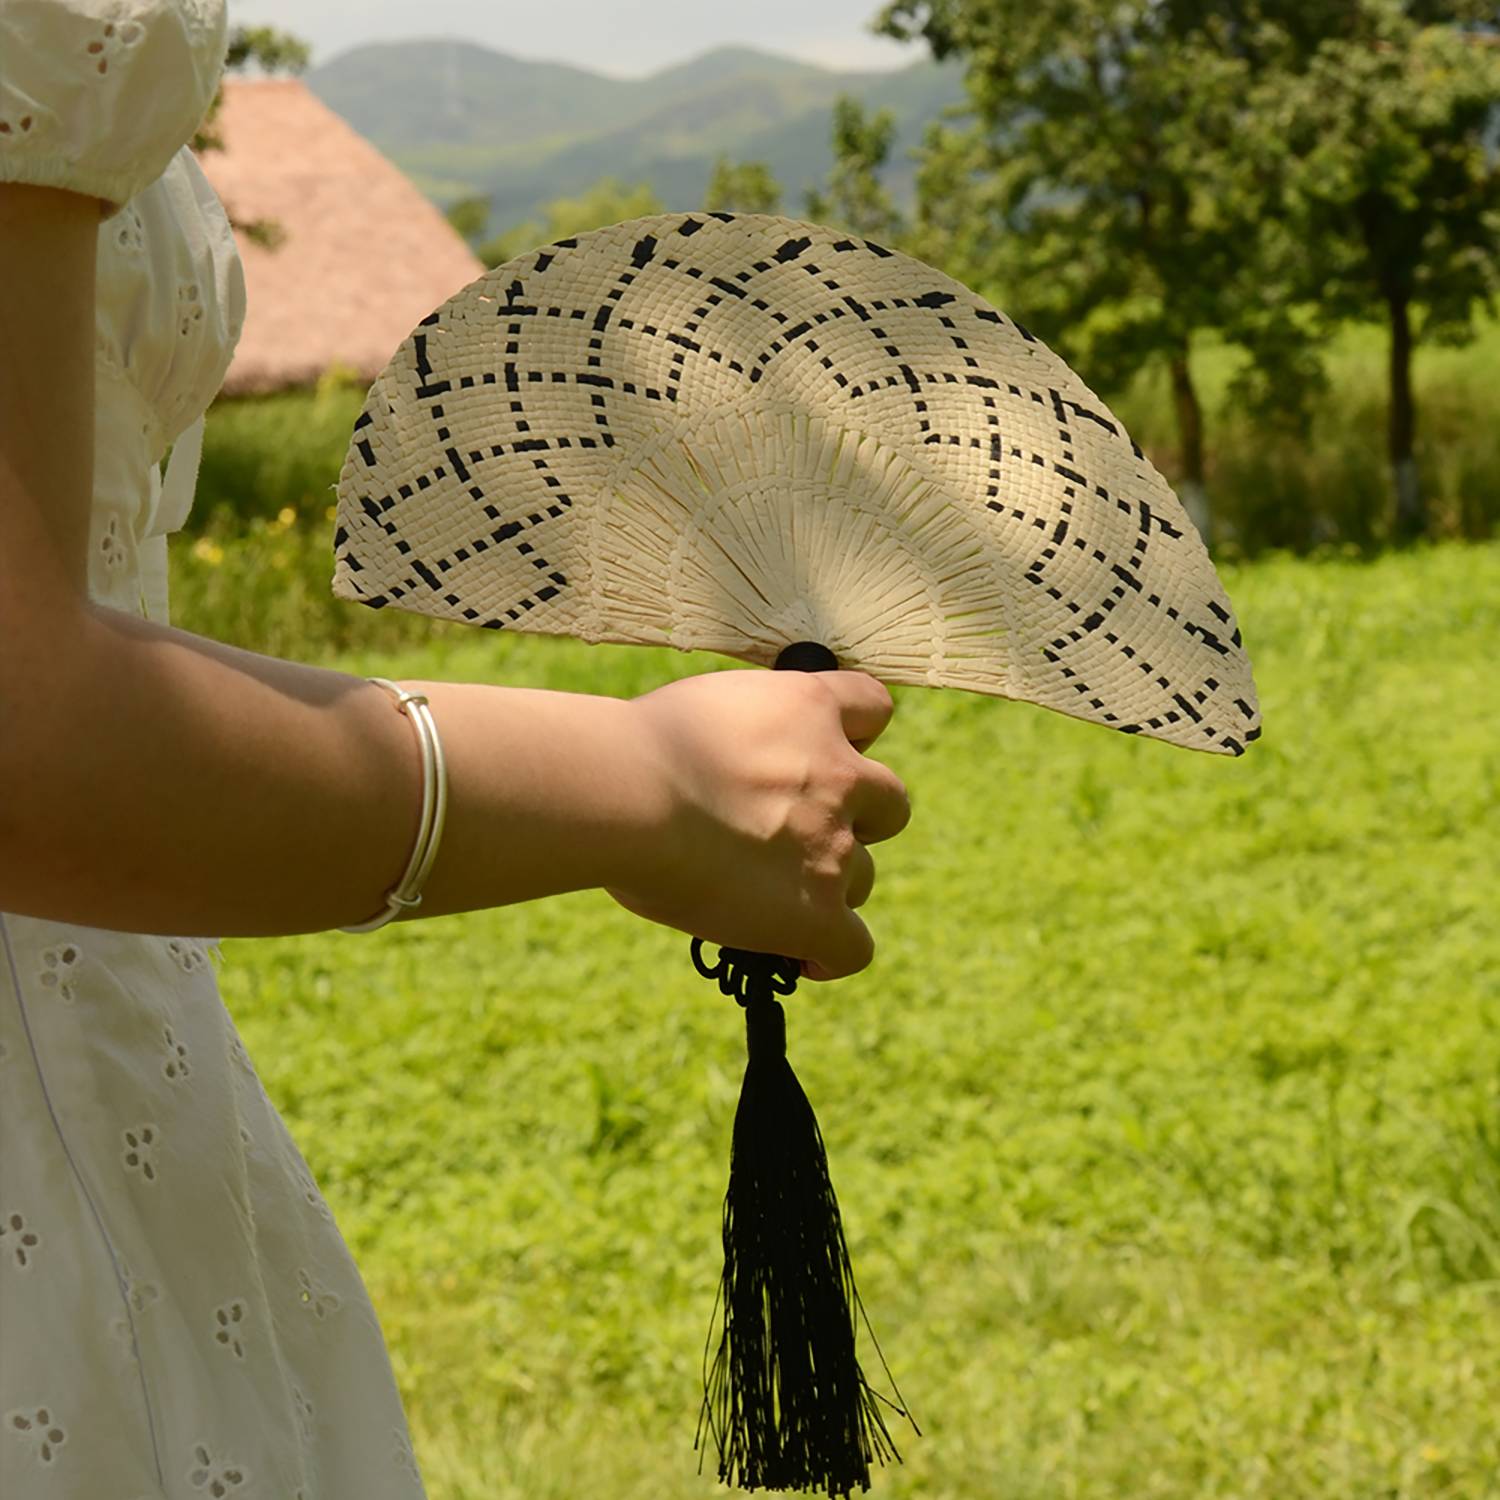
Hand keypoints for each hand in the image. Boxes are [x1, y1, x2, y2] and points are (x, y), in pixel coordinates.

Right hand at [606, 668, 910, 980]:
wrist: (627, 793)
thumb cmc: (638, 749)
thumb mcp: (708, 709)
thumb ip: (746, 737)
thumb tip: (735, 768)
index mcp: (809, 707)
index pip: (872, 707)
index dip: (854, 735)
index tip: (823, 753)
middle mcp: (839, 774)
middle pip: (890, 802)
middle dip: (855, 818)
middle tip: (797, 832)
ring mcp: (833, 847)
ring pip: (863, 876)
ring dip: (828, 885)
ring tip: (769, 894)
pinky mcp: (816, 913)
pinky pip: (854, 948)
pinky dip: (830, 955)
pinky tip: (799, 954)